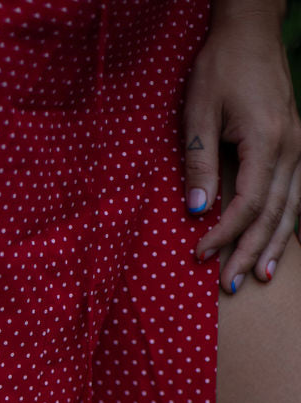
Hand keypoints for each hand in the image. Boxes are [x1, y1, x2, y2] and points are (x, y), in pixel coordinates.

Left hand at [183, 11, 300, 291]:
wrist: (250, 32)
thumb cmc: (222, 66)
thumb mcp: (199, 112)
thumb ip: (199, 162)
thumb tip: (195, 211)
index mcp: (265, 140)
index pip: (247, 203)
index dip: (224, 234)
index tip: (200, 254)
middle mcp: (290, 147)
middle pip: (272, 214)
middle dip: (250, 252)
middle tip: (230, 286)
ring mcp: (299, 146)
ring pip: (291, 208)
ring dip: (276, 245)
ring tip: (261, 276)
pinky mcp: (297, 144)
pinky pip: (298, 192)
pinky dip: (291, 221)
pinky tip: (285, 243)